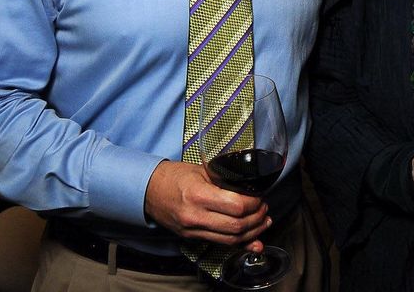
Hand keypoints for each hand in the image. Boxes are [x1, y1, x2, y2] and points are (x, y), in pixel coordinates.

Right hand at [144, 160, 270, 251]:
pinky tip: (253, 239)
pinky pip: (220, 243)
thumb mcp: (202, 170)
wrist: (149, 191)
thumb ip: (225, 178)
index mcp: (199, 195)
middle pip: (236, 226)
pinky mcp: (192, 237)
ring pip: (230, 239)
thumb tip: (249, 184)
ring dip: (252, 233)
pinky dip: (239, 243)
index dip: (254, 203)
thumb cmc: (175, 176)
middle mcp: (195, 216)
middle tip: (264, 208)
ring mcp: (193, 230)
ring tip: (263, 222)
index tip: (260, 197)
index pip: (236, 206)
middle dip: (257, 218)